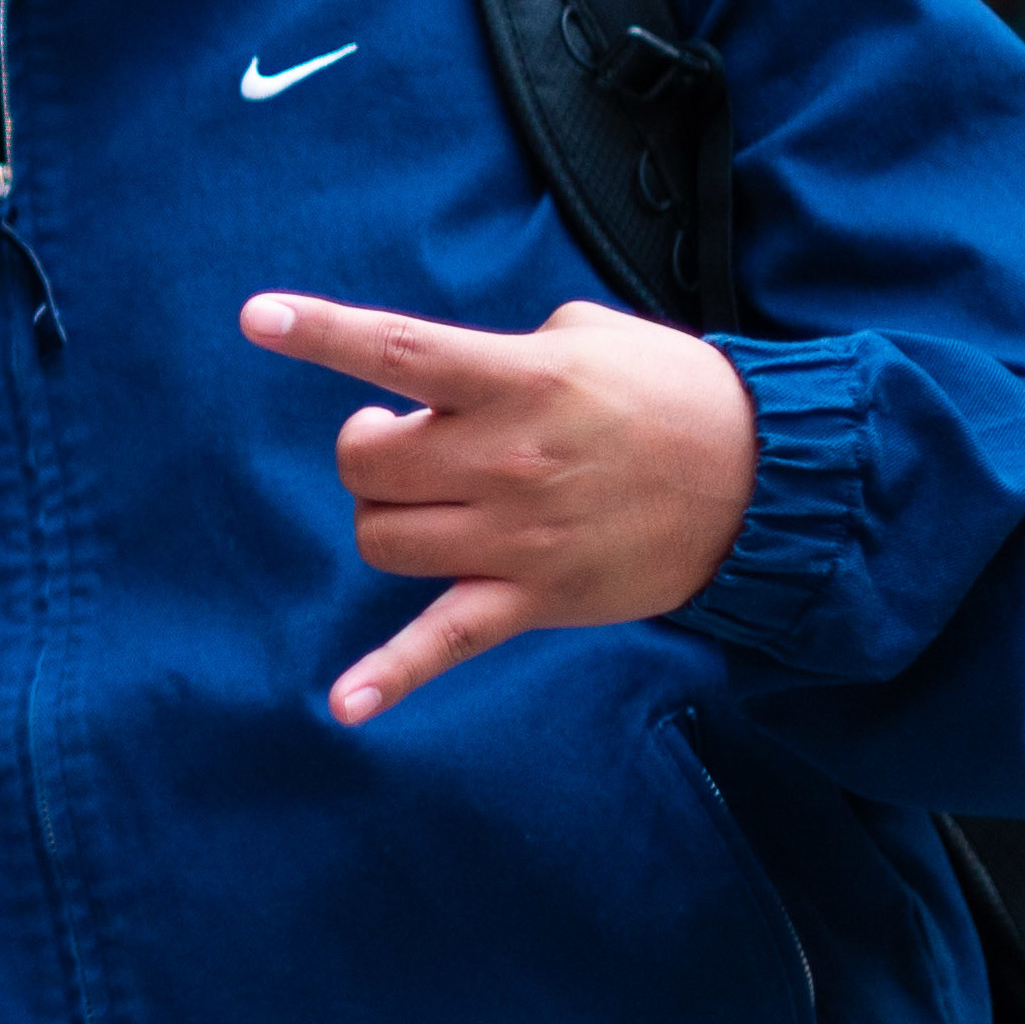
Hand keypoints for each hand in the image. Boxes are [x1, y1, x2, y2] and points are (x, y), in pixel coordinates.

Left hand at [241, 291, 758, 723]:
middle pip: (367, 463)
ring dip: (386, 517)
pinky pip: (444, 641)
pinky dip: (391, 676)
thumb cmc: (671, 393)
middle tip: (418, 442)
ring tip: (434, 503)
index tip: (256, 317)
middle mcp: (509, 458)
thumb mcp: (587, 336)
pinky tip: (345, 706)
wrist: (768, 480)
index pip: (396, 351)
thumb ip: (502, 351)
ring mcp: (519, 535)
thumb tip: (438, 378)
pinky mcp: (536, 598)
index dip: (320, 333)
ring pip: (381, 536)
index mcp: (519, 378)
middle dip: (372, 451)